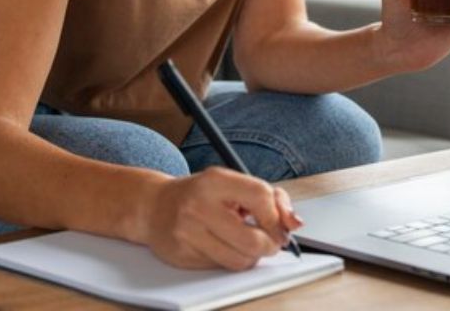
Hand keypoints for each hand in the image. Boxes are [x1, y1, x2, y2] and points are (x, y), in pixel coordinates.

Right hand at [141, 167, 302, 269]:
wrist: (155, 206)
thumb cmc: (202, 194)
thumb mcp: (234, 185)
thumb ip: (271, 198)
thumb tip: (294, 223)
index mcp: (216, 181)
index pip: (260, 197)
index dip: (277, 217)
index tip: (281, 227)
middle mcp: (199, 205)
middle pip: (252, 239)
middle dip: (269, 245)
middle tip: (269, 242)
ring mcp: (188, 232)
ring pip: (239, 260)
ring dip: (251, 257)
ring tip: (246, 244)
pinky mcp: (181, 254)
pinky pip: (220, 267)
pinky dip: (230, 260)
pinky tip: (223, 246)